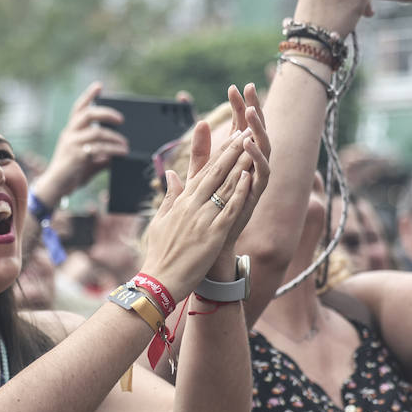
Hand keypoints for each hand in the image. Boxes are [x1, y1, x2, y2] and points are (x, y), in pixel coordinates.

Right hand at [41, 82, 129, 198]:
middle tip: (121, 119)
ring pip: (96, 132)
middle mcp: (69, 134)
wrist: (56, 187)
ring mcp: (72, 144)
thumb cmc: (71, 172)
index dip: (88, 96)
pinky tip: (122, 153)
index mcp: (70, 131)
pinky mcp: (76, 156)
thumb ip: (101, 153)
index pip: (78, 108)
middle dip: (106, 113)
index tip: (99, 86)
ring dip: (114, 138)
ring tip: (125, 145)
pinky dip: (113, 150)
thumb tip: (120, 151)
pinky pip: (98, 148)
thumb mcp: (87, 159)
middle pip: (87, 114)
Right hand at [141, 132, 256, 298]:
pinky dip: (239, 192)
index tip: (232, 137)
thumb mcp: (161, 220)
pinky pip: (229, 209)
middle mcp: (193, 206)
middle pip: (216, 172)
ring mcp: (203, 219)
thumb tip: (171, 174)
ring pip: (225, 186)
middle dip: (233, 151)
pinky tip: (249, 177)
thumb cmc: (160, 253)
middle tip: (246, 131)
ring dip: (240, 164)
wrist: (159, 280)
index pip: (204, 172)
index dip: (220, 153)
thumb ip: (170, 196)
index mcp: (182, 202)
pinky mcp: (213, 234)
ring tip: (253, 146)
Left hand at [213, 85, 270, 245]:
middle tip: (250, 87)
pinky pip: (262, 174)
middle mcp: (251, 166)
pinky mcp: (256, 196)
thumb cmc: (208, 209)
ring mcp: (255, 180)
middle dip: (254, 109)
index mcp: (239, 159)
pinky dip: (256, 159)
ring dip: (258, 129)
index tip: (233, 87)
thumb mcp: (202, 175)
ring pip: (264, 149)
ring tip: (249, 112)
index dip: (239, 107)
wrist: (211, 242)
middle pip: (257, 131)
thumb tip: (199, 123)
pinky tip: (248, 144)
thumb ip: (202, 151)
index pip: (241, 127)